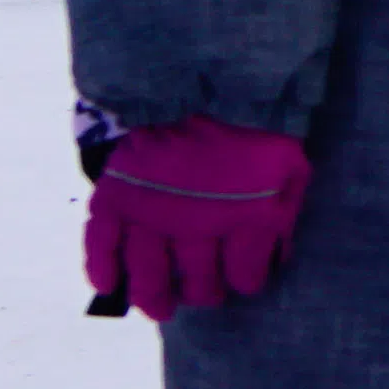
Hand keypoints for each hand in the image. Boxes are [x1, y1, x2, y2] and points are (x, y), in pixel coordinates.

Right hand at [86, 119, 310, 317]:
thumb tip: (274, 254)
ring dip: (154, 296)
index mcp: (247, 215)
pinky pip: (103, 239)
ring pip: (152, 272)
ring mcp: (155, 211)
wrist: (211, 80)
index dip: (244, 280)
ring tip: (159, 307)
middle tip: (197, 292)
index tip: (241, 275)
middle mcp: (198, 222)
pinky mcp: (120, 196)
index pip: (244, 276)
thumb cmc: (254, 130)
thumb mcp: (288, 168)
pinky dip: (101, 265)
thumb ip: (282, 210)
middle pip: (197, 283)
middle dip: (199, 292)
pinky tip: (107, 285)